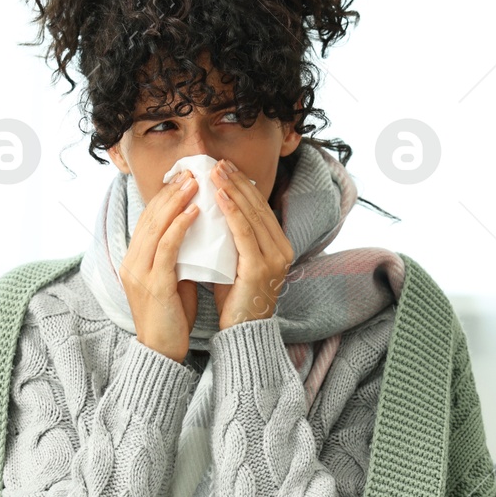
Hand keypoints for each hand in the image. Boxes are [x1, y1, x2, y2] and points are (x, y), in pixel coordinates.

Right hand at [119, 169, 200, 362]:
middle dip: (171, 191)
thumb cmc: (172, 316)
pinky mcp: (154, 284)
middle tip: (191, 171)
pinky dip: (180, 226)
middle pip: (150, 216)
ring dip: (177, 201)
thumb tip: (197, 232)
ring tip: (195, 182)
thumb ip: (178, 256)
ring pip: (156, 227)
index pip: (147, 218)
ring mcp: (140, 272)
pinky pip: (167, 248)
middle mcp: (132, 261)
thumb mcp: (173, 278)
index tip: (183, 177)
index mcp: (134, 259)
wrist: (162, 351)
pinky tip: (195, 212)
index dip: (164, 196)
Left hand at [208, 159, 293, 328]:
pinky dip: (232, 211)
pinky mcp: (259, 268)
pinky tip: (219, 196)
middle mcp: (282, 250)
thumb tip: (213, 215)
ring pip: (252, 215)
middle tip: (218, 162)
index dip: (244, 185)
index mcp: (279, 247)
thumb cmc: (236, 301)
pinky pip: (244, 233)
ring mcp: (273, 259)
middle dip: (237, 181)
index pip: (260, 208)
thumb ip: (233, 241)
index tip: (226, 168)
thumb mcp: (236, 263)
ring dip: (232, 189)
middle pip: (258, 206)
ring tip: (216, 172)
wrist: (242, 333)